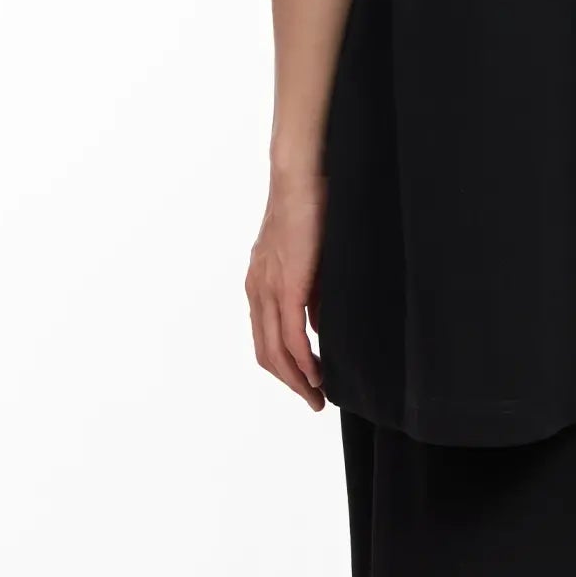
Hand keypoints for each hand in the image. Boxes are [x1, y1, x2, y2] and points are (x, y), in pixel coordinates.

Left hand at [245, 171, 326, 409]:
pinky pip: (291, 334)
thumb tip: (317, 326)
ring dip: (297, 379)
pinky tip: (317, 374)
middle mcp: (257, 289)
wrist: (301, 176)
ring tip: (318, 396)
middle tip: (314, 400)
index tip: (307, 382)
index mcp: (260, 282)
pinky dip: (303, 360)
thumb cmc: (310, 207)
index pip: (265, 337)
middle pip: (266, 352)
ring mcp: (268, 288)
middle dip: (290, 382)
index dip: (285, 365)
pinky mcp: (286, 284)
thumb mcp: (309, 258)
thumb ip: (311, 293)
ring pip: (276, 350)